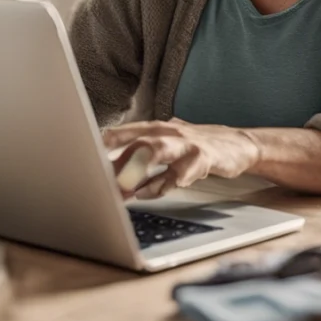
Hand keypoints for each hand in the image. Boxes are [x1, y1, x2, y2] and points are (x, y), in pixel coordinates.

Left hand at [103, 119, 260, 199]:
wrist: (240, 144)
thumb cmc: (197, 147)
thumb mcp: (168, 146)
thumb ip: (141, 158)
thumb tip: (110, 175)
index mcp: (157, 128)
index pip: (124, 132)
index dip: (102, 145)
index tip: (79, 156)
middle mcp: (169, 132)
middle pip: (137, 141)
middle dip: (116, 161)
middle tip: (97, 179)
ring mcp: (187, 144)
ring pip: (157, 150)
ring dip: (137, 168)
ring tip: (122, 186)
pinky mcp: (204, 158)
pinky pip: (181, 171)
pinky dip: (167, 182)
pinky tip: (153, 192)